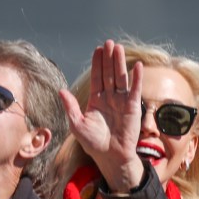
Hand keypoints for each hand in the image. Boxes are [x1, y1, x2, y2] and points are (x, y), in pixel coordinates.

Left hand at [59, 40, 143, 192]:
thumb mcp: (77, 125)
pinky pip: (135, 90)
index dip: (97, 64)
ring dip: (120, 63)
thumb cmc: (93, 142)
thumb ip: (70, 107)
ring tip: (119, 48)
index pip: (96, 77)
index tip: (97, 49)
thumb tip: (61, 90)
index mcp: (96, 100)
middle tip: (109, 43)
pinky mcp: (133, 107)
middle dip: (108, 59)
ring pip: (121, 78)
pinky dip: (136, 79)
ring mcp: (122, 100)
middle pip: (109, 73)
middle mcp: (109, 97)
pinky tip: (137, 66)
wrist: (110, 155)